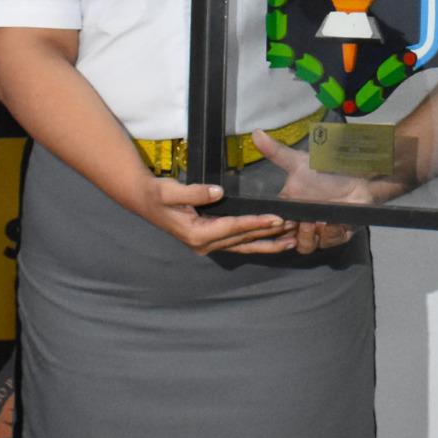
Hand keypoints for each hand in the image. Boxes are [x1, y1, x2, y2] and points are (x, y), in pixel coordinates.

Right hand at [146, 177, 299, 255]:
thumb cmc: (157, 194)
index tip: (276, 218)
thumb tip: (218, 192)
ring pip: (243, 246)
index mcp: (196, 234)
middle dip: (269, 234)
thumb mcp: (171, 191)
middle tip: (293, 228)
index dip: (255, 222)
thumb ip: (195, 193)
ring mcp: (207, 245)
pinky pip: (237, 244)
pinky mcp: (210, 241)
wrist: (144, 200)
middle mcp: (203, 244)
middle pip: (243, 240)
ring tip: (292, 241)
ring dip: (267, 243)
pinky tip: (272, 240)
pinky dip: (256, 242)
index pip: (233, 227)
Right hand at [248, 131, 369, 252]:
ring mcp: (319, 231)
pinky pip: (328, 243)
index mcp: (289, 208)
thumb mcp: (299, 162)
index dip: (273, 227)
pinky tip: (332, 222)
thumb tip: (255, 133)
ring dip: (309, 236)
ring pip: (306, 246)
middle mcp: (301, 222)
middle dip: (291, 233)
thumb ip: (275, 151)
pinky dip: (329, 234)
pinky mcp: (337, 235)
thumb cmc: (326, 170)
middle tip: (299, 221)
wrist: (357, 176)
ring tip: (316, 222)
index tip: (280, 220)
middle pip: (287, 241)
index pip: (272, 225)